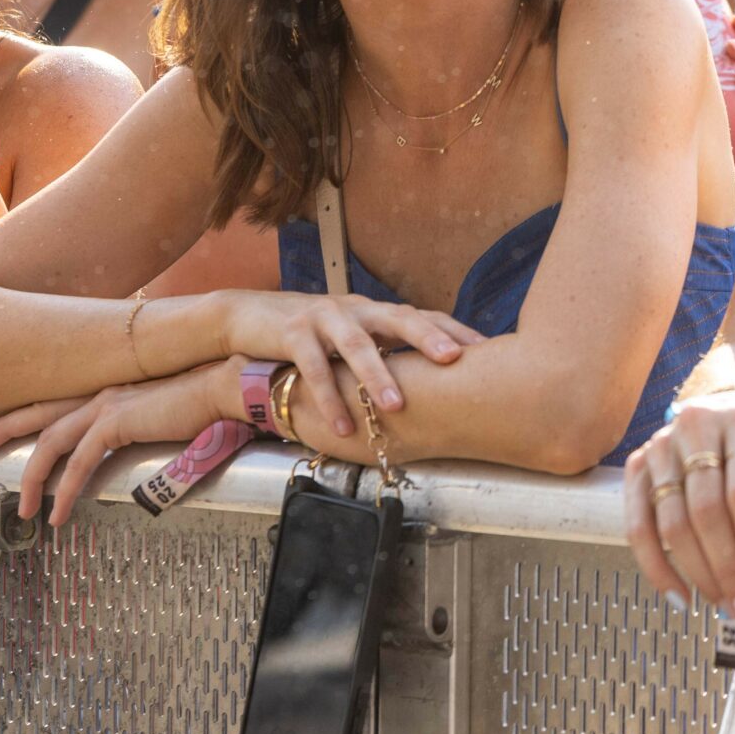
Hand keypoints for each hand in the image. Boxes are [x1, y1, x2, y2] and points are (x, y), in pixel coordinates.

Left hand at [0, 362, 237, 524]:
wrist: (228, 386)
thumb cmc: (206, 402)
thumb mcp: (164, 415)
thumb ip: (144, 425)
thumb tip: (139, 442)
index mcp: (110, 391)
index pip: (56, 402)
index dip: (24, 414)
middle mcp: (101, 393)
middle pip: (38, 412)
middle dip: (3, 428)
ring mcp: (106, 404)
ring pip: (51, 442)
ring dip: (32, 477)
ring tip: (23, 509)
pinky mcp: (117, 421)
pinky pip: (79, 462)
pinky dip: (64, 490)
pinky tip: (59, 514)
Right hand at [212, 291, 482, 438]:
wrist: (247, 316)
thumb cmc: (310, 334)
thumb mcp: (351, 336)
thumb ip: (384, 349)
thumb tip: (431, 379)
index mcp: (374, 312)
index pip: (421, 315)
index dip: (453, 330)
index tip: (487, 350)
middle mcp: (355, 309)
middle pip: (398, 317)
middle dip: (427, 338)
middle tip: (455, 360)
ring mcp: (322, 318)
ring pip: (355, 344)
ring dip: (376, 376)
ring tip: (395, 406)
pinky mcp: (291, 333)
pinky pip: (312, 367)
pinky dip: (327, 396)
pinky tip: (341, 425)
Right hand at [623, 387, 734, 618]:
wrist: (734, 413)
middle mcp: (695, 427)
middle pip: (705, 509)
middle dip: (728, 567)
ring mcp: (660, 446)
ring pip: (671, 522)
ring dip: (699, 573)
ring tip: (723, 605)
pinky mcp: (636, 467)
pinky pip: (638, 526)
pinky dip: (656, 568)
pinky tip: (680, 597)